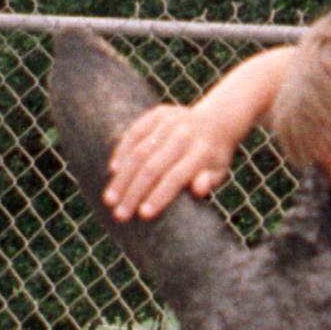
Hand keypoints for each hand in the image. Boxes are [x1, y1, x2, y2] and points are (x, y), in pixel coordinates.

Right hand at [103, 100, 239, 222]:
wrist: (217, 121)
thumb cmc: (214, 157)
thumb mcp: (220, 172)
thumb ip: (209, 182)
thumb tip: (199, 189)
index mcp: (201, 152)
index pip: (176, 177)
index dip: (159, 196)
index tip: (143, 215)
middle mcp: (184, 134)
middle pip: (153, 166)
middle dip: (134, 192)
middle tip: (120, 214)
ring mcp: (169, 121)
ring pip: (139, 151)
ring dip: (122, 178)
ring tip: (110, 199)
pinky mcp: (157, 114)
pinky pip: (134, 133)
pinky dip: (122, 152)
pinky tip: (113, 172)